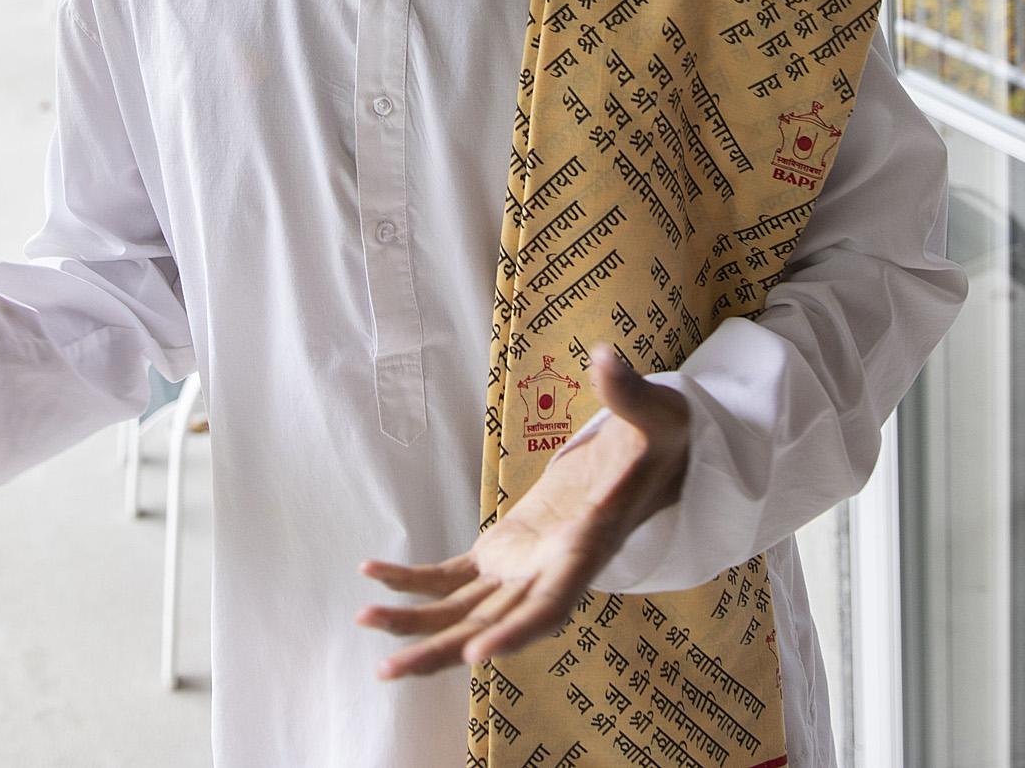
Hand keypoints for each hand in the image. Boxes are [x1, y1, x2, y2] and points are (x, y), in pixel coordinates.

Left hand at [357, 343, 690, 677]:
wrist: (651, 461)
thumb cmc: (658, 442)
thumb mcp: (655, 415)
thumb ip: (628, 393)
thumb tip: (608, 355)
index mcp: (587, 550)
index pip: (553, 605)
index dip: (517, 633)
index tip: (479, 656)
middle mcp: (552, 573)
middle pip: (494, 624)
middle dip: (442, 647)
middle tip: (391, 669)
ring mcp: (525, 568)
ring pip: (466, 610)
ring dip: (417, 622)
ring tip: (365, 622)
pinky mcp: (504, 552)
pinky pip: (454, 576)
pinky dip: (414, 580)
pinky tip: (372, 572)